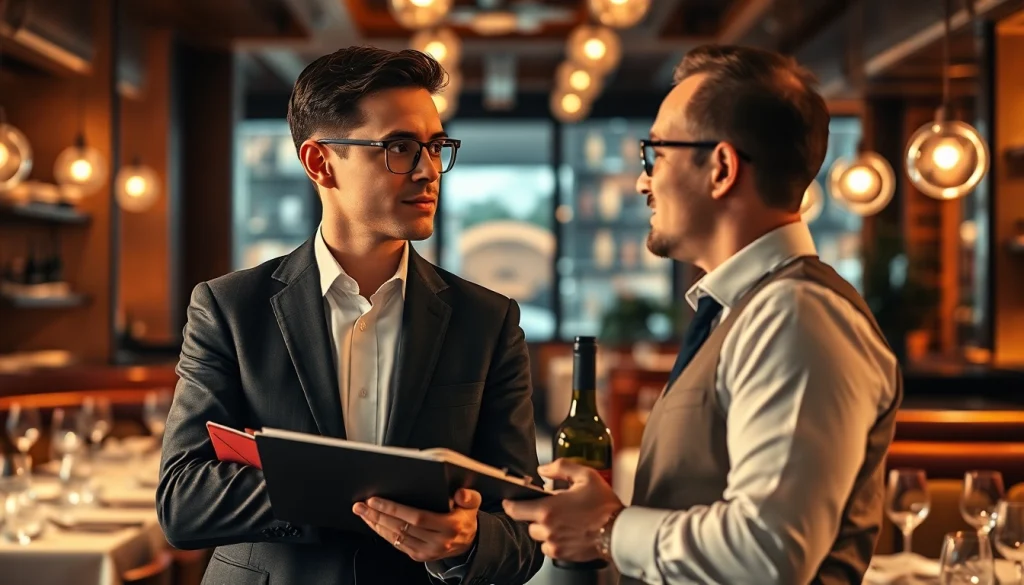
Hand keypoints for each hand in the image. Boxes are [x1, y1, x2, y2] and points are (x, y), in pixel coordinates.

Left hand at [353, 488, 480, 562]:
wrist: (469, 542)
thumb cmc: (465, 517)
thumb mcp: (473, 504)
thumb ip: (469, 497)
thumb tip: (460, 494)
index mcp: (450, 526)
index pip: (417, 517)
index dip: (394, 509)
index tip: (376, 500)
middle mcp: (438, 542)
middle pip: (401, 528)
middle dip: (378, 516)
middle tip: (360, 505)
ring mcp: (427, 552)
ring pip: (396, 538)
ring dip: (376, 524)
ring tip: (362, 512)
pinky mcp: (420, 556)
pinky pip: (397, 544)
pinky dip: (383, 533)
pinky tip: (373, 523)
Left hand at [502, 458, 623, 562]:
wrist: (620, 531)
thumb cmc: (604, 505)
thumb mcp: (585, 476)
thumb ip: (561, 467)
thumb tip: (543, 469)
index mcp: (548, 509)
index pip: (515, 510)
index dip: (510, 504)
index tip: (510, 501)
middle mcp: (548, 529)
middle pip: (528, 523)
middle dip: (536, 515)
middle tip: (552, 508)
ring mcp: (554, 544)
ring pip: (539, 536)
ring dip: (545, 528)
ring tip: (562, 520)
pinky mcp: (563, 554)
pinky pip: (549, 547)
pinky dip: (554, 540)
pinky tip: (567, 531)